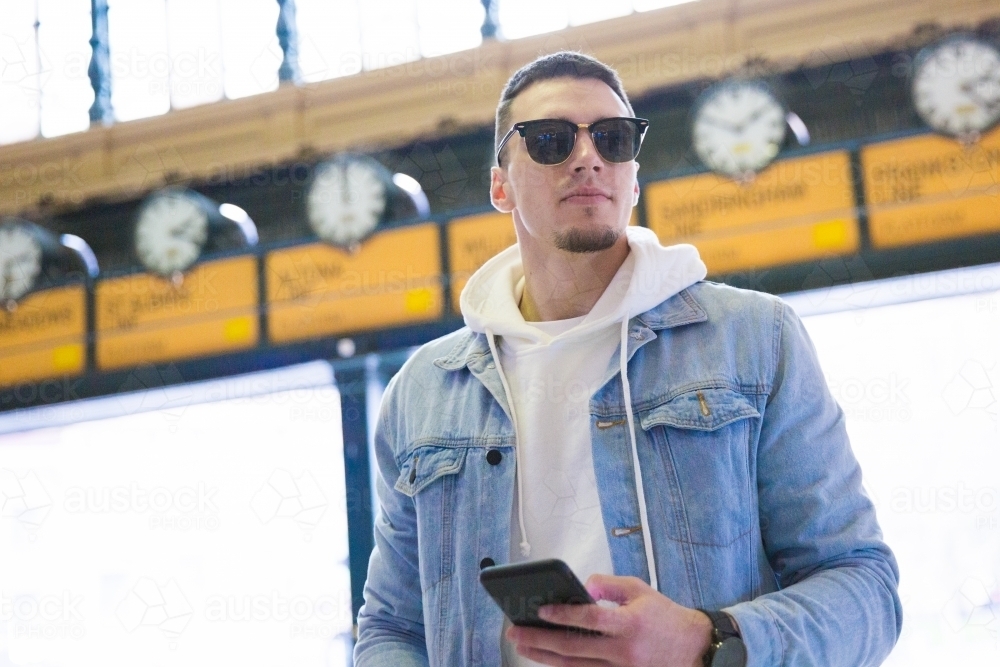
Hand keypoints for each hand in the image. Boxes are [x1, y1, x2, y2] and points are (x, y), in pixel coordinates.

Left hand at [505, 574, 713, 666]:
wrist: (697, 650)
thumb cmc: (667, 618)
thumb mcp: (641, 591)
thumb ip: (610, 585)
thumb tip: (584, 585)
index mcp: (629, 624)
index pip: (589, 619)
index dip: (563, 615)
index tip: (541, 610)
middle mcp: (623, 651)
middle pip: (573, 647)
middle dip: (540, 639)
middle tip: (515, 631)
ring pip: (574, 666)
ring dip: (544, 656)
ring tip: (522, 646)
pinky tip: (547, 659)